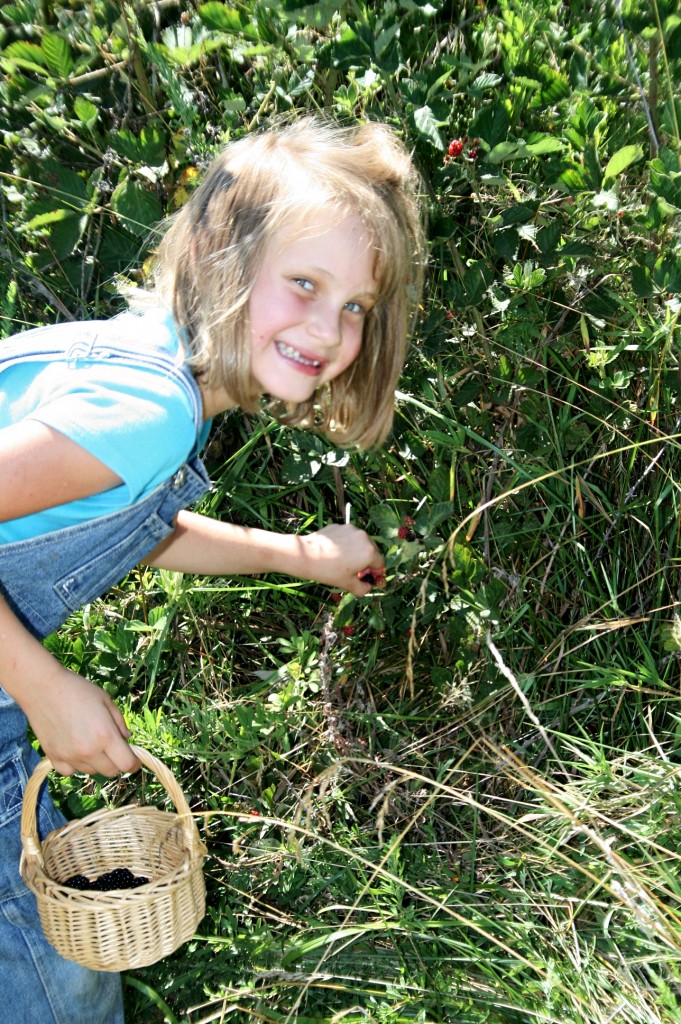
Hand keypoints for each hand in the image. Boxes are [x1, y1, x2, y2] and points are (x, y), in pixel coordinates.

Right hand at [22, 665, 139, 776]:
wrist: (43, 688)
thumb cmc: (79, 690)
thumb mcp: (106, 701)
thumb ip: (120, 723)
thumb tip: (126, 739)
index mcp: (105, 736)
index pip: (126, 764)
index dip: (133, 763)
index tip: (134, 759)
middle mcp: (88, 751)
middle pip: (110, 771)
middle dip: (116, 762)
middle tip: (111, 747)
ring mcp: (70, 757)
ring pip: (91, 771)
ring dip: (95, 762)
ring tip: (89, 742)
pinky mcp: (53, 758)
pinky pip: (70, 772)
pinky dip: (75, 765)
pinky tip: (74, 749)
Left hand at [299, 523, 384, 595]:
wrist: (306, 555)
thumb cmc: (329, 571)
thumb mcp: (348, 584)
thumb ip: (363, 589)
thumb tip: (368, 587)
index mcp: (370, 552)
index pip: (380, 564)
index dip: (375, 573)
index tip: (366, 577)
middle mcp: (364, 538)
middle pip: (372, 551)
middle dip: (367, 561)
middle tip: (355, 571)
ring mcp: (352, 530)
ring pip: (361, 542)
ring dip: (357, 551)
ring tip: (344, 561)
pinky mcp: (340, 526)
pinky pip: (349, 536)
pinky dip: (347, 544)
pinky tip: (335, 552)